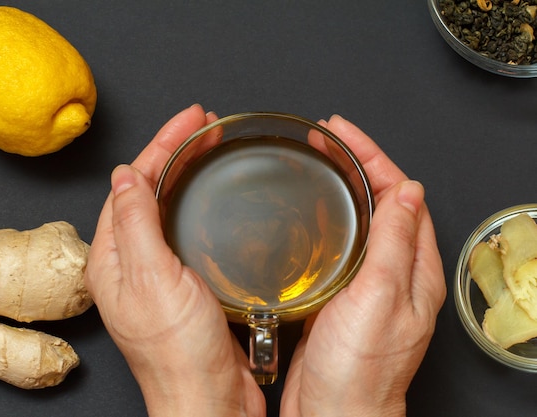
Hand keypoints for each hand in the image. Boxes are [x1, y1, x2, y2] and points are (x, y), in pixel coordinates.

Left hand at [84, 104, 264, 416]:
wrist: (208, 400)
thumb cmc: (178, 354)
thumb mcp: (152, 280)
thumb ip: (136, 225)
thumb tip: (124, 176)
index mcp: (112, 258)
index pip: (132, 185)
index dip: (160, 145)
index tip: (188, 119)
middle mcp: (130, 264)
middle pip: (147, 191)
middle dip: (173, 152)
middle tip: (202, 126)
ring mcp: (156, 274)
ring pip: (167, 209)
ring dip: (185, 174)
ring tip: (207, 148)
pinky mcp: (183, 286)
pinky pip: (185, 232)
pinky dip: (198, 205)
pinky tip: (213, 198)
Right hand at [280, 115, 446, 416]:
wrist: (334, 411)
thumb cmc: (360, 367)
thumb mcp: (381, 295)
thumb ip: (395, 242)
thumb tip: (408, 191)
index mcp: (414, 267)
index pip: (401, 193)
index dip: (373, 155)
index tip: (343, 132)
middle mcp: (396, 272)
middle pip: (382, 200)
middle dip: (357, 163)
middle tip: (327, 139)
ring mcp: (369, 283)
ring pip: (361, 219)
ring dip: (343, 186)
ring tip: (319, 163)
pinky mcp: (343, 295)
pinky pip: (341, 245)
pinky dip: (328, 219)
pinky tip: (309, 214)